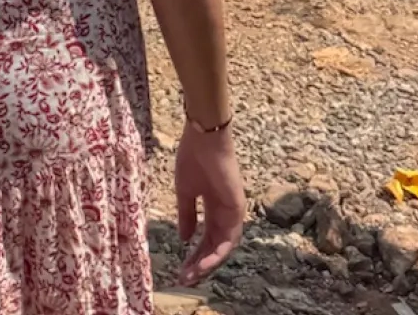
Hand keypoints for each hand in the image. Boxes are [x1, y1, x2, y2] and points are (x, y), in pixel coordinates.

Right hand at [175, 124, 244, 285]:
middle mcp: (226, 212)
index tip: (180, 269)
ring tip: (191, 275)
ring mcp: (234, 210)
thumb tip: (184, 239)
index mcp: (214, 207)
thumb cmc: (193, 157)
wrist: (203, 138)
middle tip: (184, 279)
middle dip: (200, 264)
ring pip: (224, 246)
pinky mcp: (238, 207)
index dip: (193, 254)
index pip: (206, 238)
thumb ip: (187, 215)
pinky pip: (229, 237)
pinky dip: (217, 252)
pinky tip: (203, 263)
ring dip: (208, 263)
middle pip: (215, 246)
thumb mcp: (185, 191)